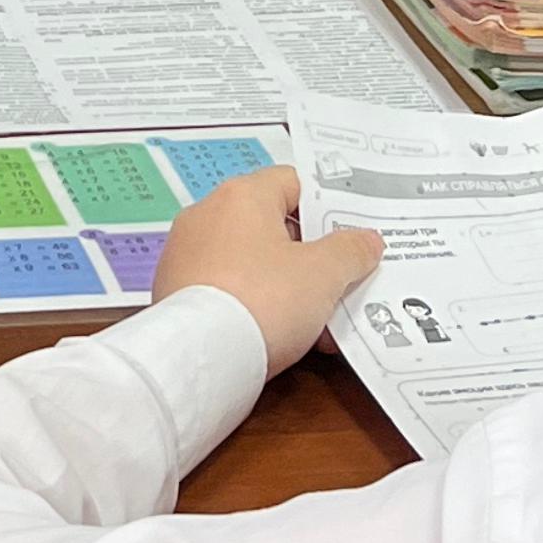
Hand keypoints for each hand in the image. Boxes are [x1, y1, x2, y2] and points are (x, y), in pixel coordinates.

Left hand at [151, 165, 381, 373]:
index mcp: (241, 196)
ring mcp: (186, 254)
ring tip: (321, 326)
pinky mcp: (175, 291)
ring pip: (253, 264)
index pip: (293, 183)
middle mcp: (207, 215)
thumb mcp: (323, 274)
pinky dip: (256, 306)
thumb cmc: (265, 300)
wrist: (200, 359)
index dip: (328, 208)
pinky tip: (284, 340)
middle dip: (312, 259)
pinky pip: (227, 289)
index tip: (351, 237)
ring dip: (288, 289)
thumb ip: (350, 251)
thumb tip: (366, 239)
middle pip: (273, 227)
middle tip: (342, 285)